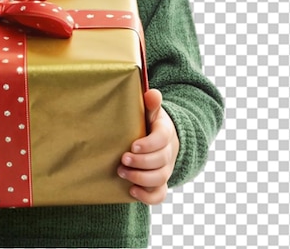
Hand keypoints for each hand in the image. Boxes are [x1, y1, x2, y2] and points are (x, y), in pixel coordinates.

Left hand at [117, 89, 178, 204]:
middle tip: (123, 159)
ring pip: (160, 179)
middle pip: (161, 161)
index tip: (132, 145)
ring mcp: (165, 169)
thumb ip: (151, 103)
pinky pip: (159, 195)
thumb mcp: (151, 111)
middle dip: (141, 162)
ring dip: (140, 178)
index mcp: (165, 132)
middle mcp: (168, 152)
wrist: (159, 139)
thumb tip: (152, 93)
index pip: (162, 139)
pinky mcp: (160, 183)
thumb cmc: (149, 123)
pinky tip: (132, 191)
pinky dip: (147, 197)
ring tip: (122, 172)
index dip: (148, 144)